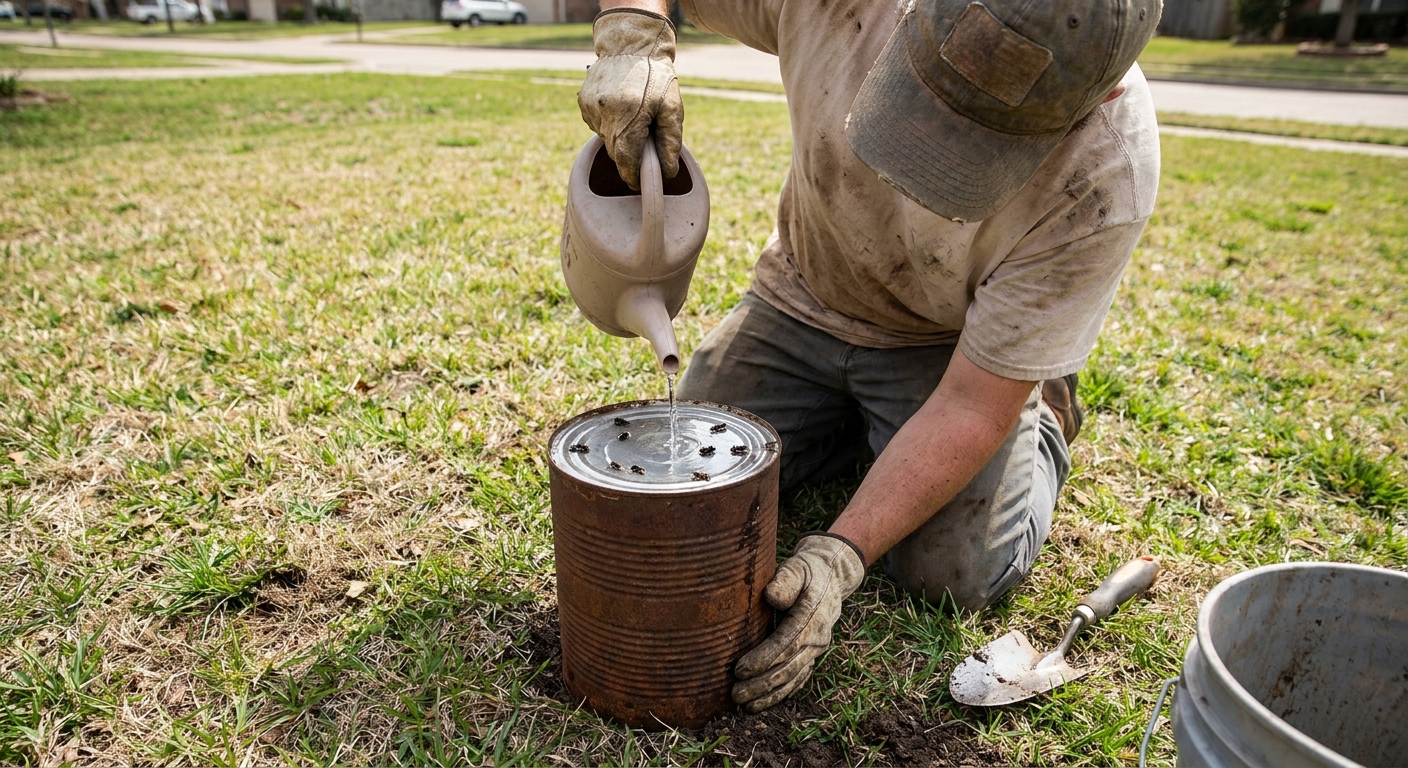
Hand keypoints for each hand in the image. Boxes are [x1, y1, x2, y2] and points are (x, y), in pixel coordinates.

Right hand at [577, 8, 683, 188]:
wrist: (630, 44)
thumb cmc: (657, 76)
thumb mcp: (672, 108)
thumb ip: (671, 142)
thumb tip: (669, 172)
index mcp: (629, 116)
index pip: (626, 160)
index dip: (632, 176)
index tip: (639, 183)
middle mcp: (605, 113)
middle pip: (615, 152)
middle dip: (629, 156)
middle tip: (644, 147)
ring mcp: (591, 107)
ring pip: (605, 139)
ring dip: (619, 137)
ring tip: (634, 118)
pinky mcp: (583, 102)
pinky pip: (597, 125)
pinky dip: (609, 125)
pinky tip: (621, 109)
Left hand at [732, 533, 866, 712]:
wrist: (831, 577)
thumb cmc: (807, 571)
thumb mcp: (798, 566)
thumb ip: (786, 579)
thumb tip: (771, 596)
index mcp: (812, 616)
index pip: (787, 643)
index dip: (763, 659)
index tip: (739, 670)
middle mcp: (818, 637)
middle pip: (789, 667)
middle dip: (762, 684)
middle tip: (736, 694)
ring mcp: (817, 649)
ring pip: (793, 677)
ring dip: (770, 694)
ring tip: (745, 706)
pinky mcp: (812, 654)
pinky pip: (798, 678)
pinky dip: (781, 693)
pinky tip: (762, 703)